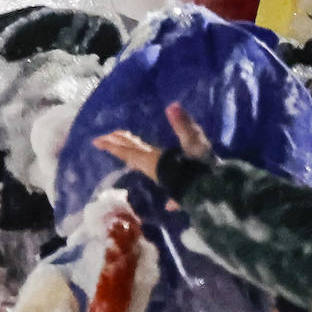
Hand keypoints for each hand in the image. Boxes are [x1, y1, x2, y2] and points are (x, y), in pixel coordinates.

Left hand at [92, 102, 211, 182]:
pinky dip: (162, 183)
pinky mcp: (177, 188)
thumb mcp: (195, 143)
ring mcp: (165, 179)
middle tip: (103, 140)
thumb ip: (183, 124)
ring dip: (133, 157)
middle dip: (119, 147)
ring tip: (125, 152)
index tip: (96, 141)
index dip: (113, 144)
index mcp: (155, 159)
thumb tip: (172, 106)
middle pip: (133, 156)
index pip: (129, 149)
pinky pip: (163, 181)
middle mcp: (156, 169)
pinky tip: (170, 204)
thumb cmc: (202, 168)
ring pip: (144, 166)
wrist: (215, 194)